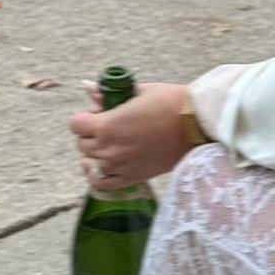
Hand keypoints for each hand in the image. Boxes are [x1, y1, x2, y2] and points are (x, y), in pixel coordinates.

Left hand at [70, 80, 194, 190]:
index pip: (75, 124)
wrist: (199, 125)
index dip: (85, 117)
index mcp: (107, 125)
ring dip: (95, 154)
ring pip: (89, 163)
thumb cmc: (173, 103)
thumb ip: (111, 95)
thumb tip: (91, 90)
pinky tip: (107, 166)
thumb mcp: (140, 91)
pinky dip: (98, 175)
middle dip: (91, 134)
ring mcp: (120, 166)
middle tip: (110, 127)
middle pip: (82, 144)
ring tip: (110, 146)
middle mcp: (109, 148)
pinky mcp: (133, 178)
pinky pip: (101, 183)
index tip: (98, 113)